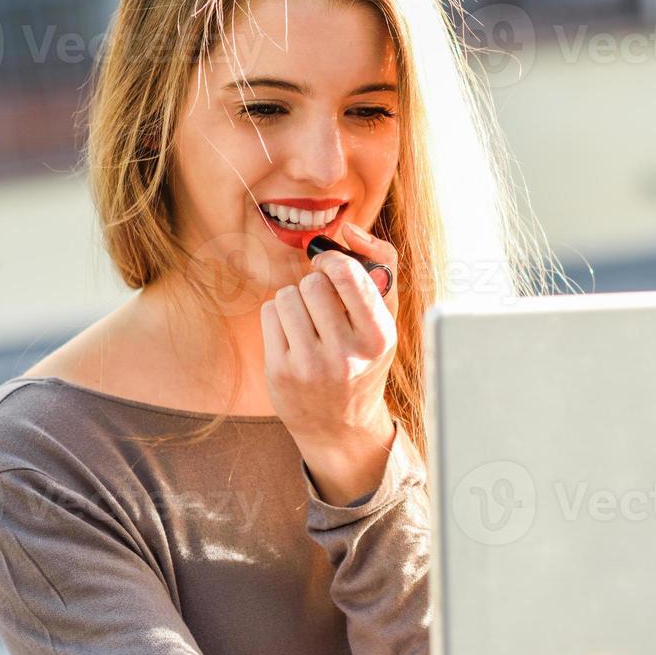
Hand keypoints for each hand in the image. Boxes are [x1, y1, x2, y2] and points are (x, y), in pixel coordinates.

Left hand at [260, 222, 400, 504]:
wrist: (342, 425)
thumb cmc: (365, 359)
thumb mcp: (387, 319)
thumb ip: (381, 267)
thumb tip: (349, 229)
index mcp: (378, 337)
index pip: (347, 274)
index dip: (332, 261)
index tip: (329, 268)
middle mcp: (346, 354)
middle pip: (313, 282)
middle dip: (314, 284)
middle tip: (321, 303)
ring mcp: (310, 366)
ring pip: (287, 295)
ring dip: (294, 300)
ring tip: (307, 321)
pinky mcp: (280, 372)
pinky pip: (269, 313)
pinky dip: (278, 316)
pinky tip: (292, 336)